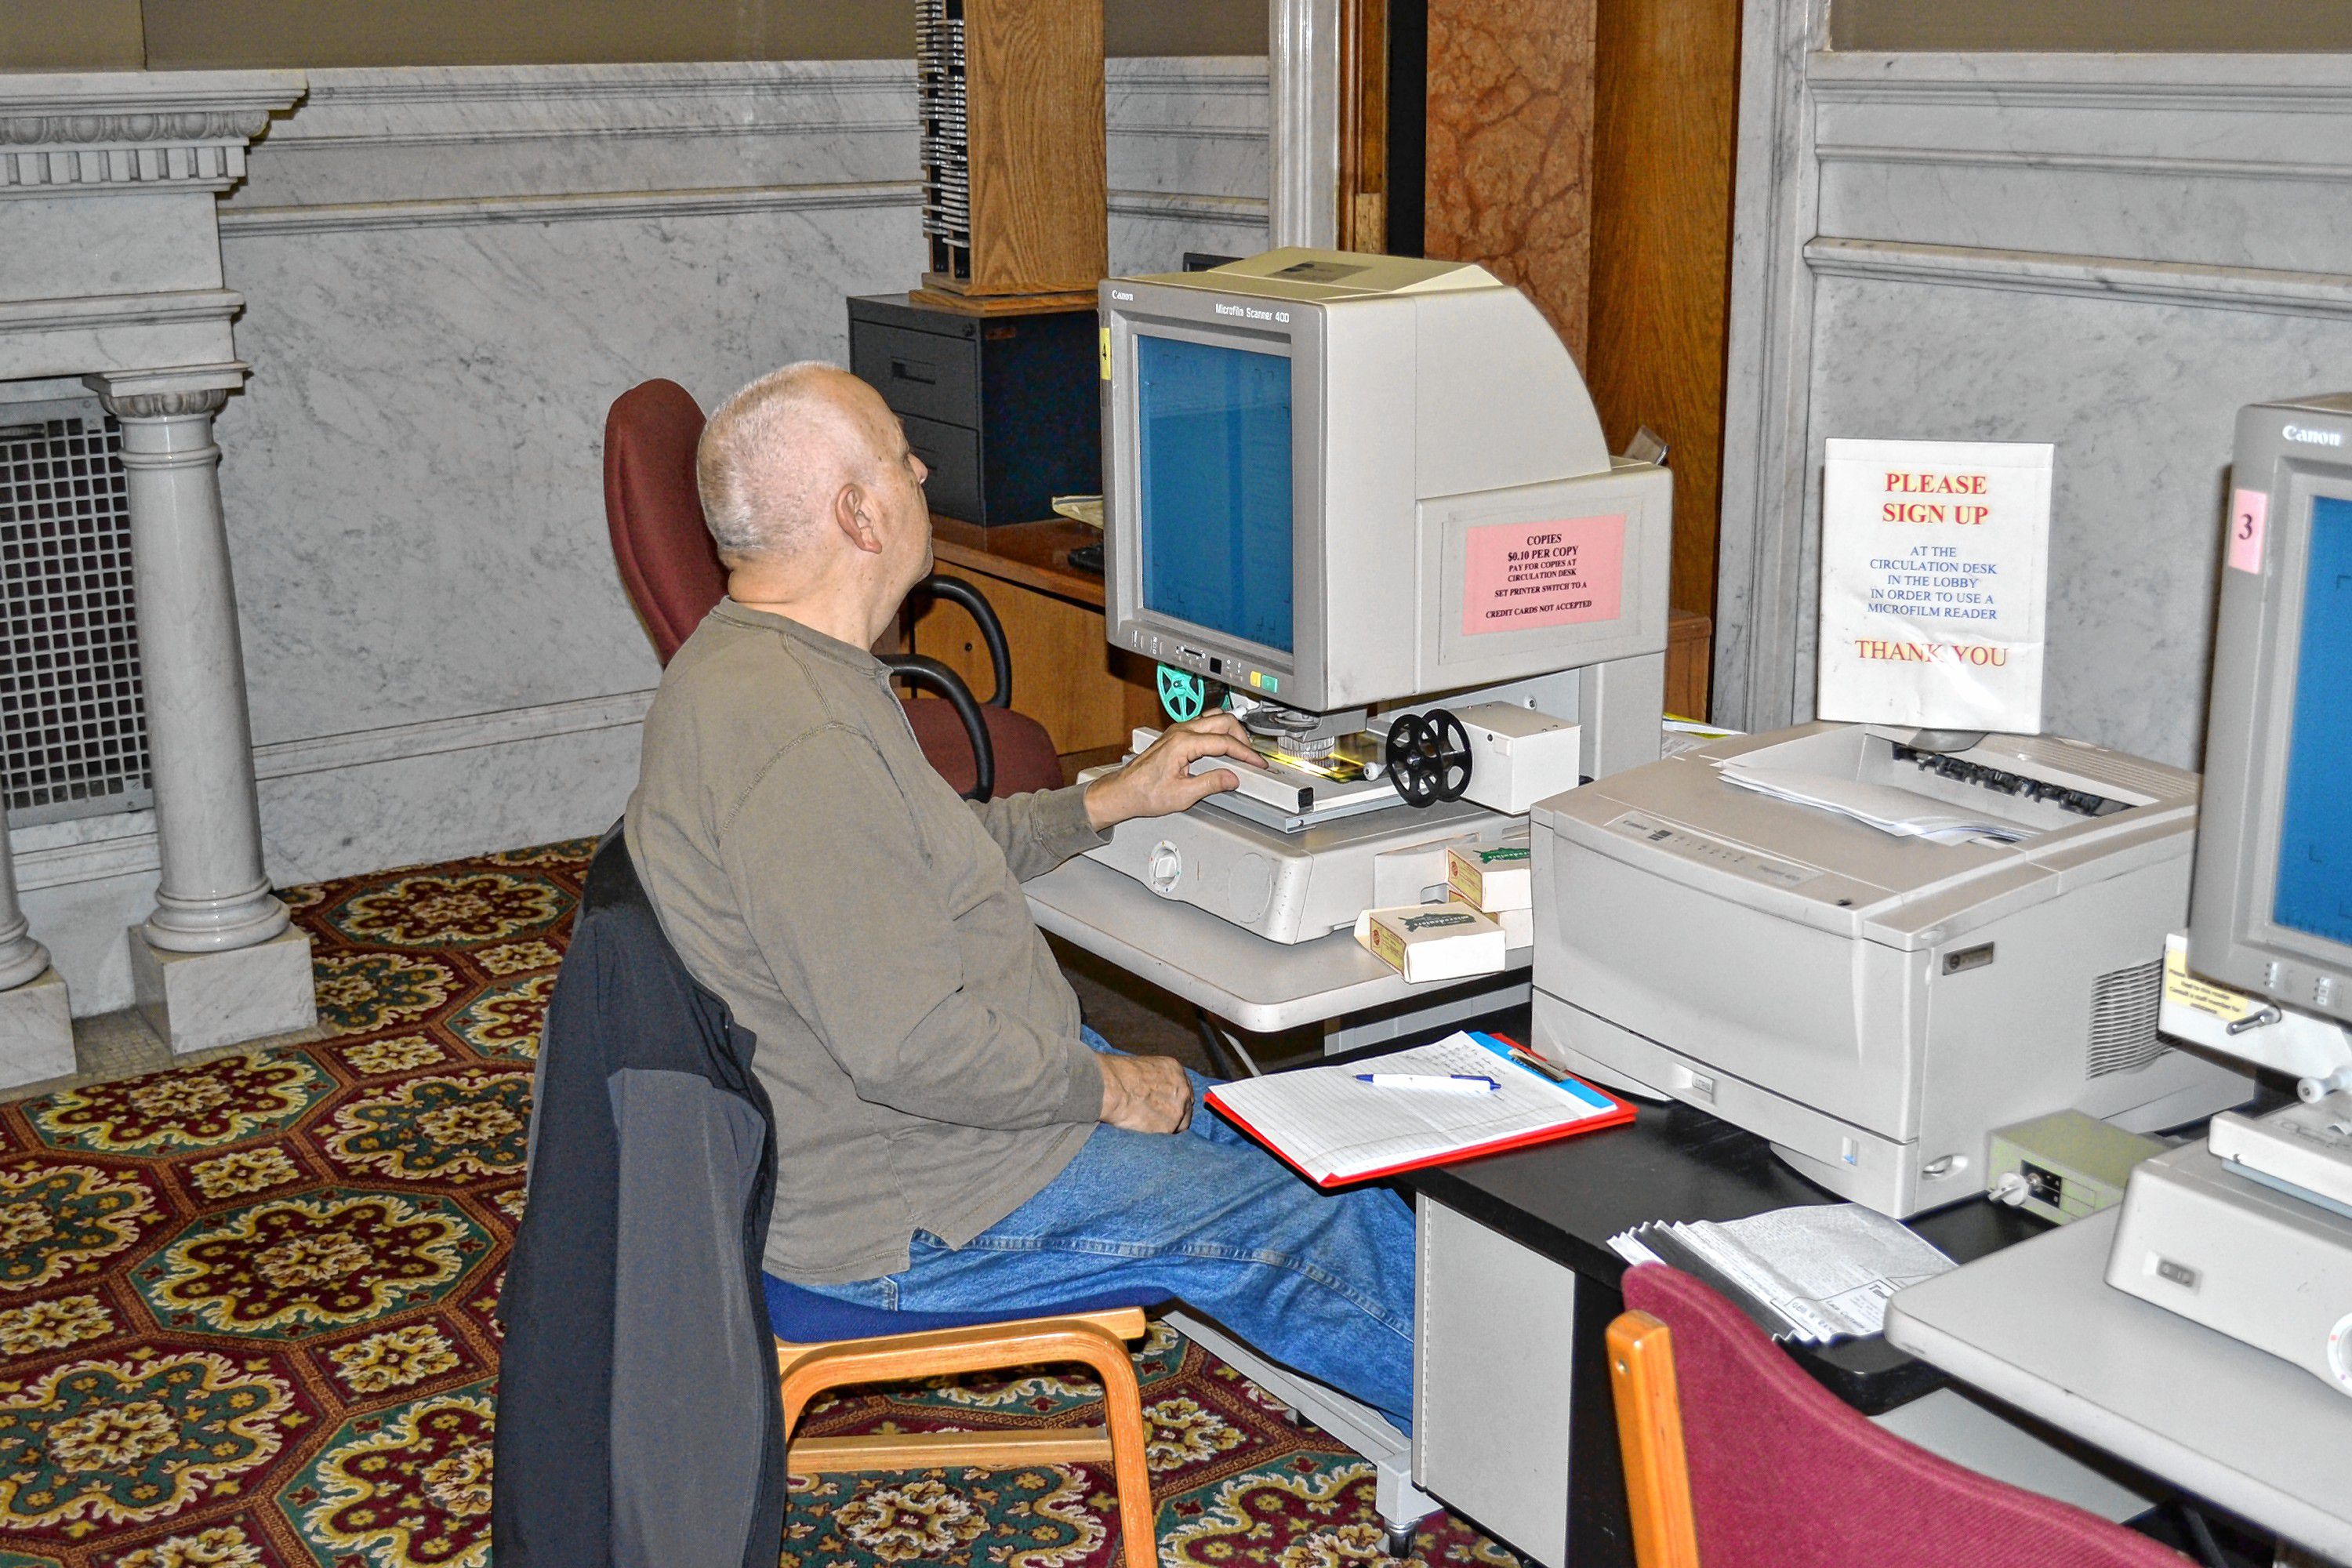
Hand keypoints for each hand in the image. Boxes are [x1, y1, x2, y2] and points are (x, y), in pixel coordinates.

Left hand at [1085, 713, 1261, 829]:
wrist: (1124, 791)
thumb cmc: (1144, 793)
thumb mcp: (1182, 795)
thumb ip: (1210, 784)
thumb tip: (1231, 778)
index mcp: (1183, 743)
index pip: (1224, 742)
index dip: (1245, 753)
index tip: (1257, 762)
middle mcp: (1180, 732)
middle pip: (1222, 720)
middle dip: (1241, 736)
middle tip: (1250, 755)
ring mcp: (1177, 731)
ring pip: (1213, 718)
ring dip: (1230, 730)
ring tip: (1240, 748)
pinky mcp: (1174, 736)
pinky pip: (1203, 724)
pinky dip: (1218, 732)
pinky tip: (1222, 746)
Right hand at [1097, 1052, 1194, 1133]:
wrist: (1112, 1088)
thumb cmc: (1118, 1075)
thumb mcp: (1143, 1067)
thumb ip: (1155, 1079)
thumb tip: (1152, 1091)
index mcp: (1176, 1070)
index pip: (1183, 1088)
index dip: (1174, 1099)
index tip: (1166, 1105)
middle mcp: (1183, 1088)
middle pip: (1186, 1106)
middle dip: (1175, 1113)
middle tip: (1159, 1118)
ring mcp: (1179, 1108)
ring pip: (1181, 1123)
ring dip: (1168, 1125)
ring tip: (1150, 1125)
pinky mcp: (1171, 1126)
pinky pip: (1169, 1134)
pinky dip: (1160, 1134)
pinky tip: (1147, 1130)